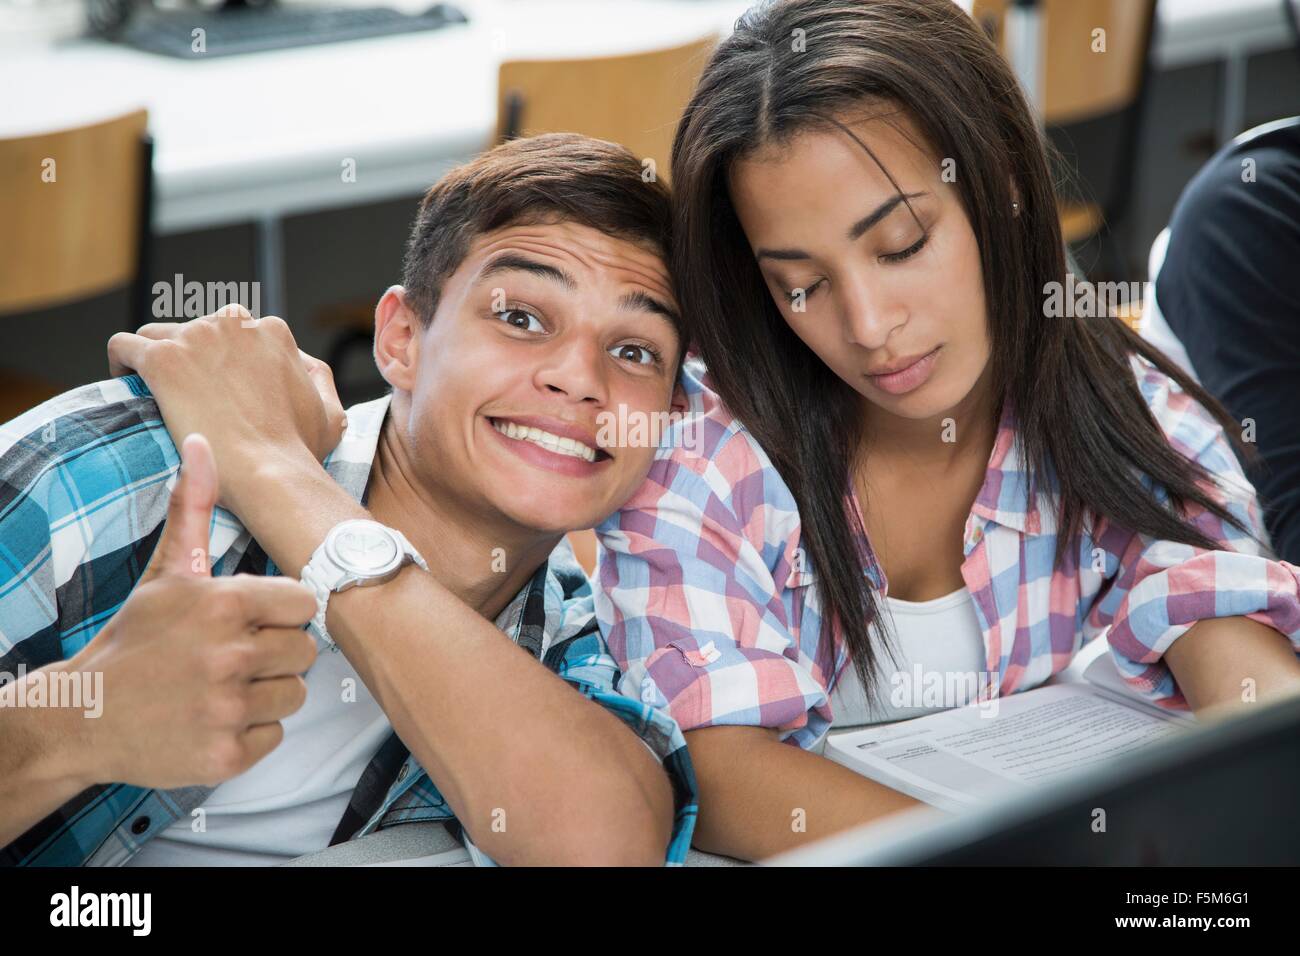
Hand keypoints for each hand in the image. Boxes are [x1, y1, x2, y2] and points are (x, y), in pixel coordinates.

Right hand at [66, 433, 318, 789]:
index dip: (281, 614)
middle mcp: (229, 654)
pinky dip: (250, 734)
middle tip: (232, 657)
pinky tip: (213, 718)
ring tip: (221, 687)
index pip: (306, 605)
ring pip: (294, 695)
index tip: (250, 621)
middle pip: (305, 653)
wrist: (83, 714)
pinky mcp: (225, 754)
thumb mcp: (166, 571)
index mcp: (225, 603)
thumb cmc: (136, 639)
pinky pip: (274, 737)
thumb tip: (203, 442)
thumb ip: (194, 507)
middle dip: (276, 655)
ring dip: (266, 694)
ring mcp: (227, 707)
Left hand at [107, 304, 346, 512]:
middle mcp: (234, 325)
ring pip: (157, 333)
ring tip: (152, 390)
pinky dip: (121, 362)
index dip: (223, 360)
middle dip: (190, 356)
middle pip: (196, 329)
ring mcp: (196, 339)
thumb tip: (301, 365)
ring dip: (154, 356)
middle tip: (188, 394)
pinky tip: (126, 384)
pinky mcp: (163, 360)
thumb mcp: (330, 412)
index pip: (235, 330)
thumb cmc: (298, 451)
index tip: (217, 387)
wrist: (268, 472)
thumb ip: (317, 380)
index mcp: (271, 332)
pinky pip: (124, 346)